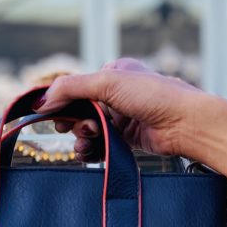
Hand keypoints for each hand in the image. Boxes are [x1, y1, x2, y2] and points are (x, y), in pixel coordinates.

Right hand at [33, 58, 196, 159]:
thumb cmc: (153, 95)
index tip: (48, 116)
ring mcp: (121, 117)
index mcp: (112, 73)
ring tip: (88, 142)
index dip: (60, 103)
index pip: (75, 87)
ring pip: (88, 130)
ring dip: (82, 138)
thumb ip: (71, 88)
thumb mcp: (107, 82)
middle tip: (77, 129)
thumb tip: (41, 102)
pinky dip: (92, 150)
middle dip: (74, 122)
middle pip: (79, 110)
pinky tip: (90, 154)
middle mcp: (116, 94)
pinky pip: (100, 144)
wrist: (185, 123)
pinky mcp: (127, 138)